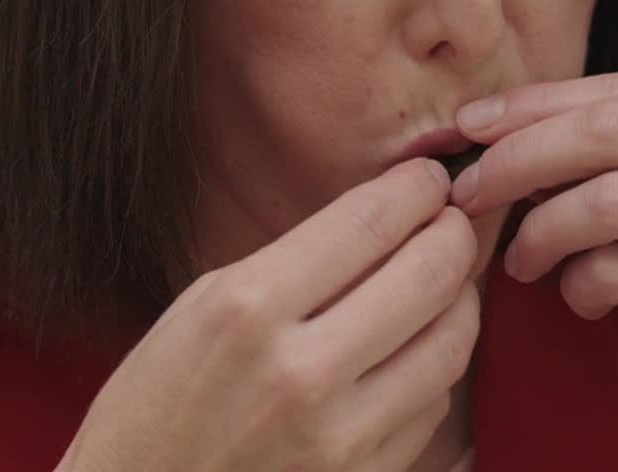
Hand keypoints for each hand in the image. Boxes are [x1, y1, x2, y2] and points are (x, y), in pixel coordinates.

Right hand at [58, 158, 478, 471]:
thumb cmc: (157, 406)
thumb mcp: (200, 310)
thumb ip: (291, 264)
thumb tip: (382, 218)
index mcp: (247, 310)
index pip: (369, 223)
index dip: (417, 189)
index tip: (429, 180)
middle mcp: (299, 372)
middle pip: (430, 276)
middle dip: (457, 234)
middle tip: (454, 221)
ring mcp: (336, 438)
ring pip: (450, 344)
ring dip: (460, 301)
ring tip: (444, 283)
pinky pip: (432, 408)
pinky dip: (434, 370)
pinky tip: (413, 351)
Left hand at [449, 72, 617, 470]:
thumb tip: (545, 128)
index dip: (539, 102)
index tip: (475, 123)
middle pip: (609, 128)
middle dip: (517, 155)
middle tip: (467, 187)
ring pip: (606, 197)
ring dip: (541, 229)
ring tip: (523, 259)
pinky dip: (583, 283)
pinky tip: (581, 298)